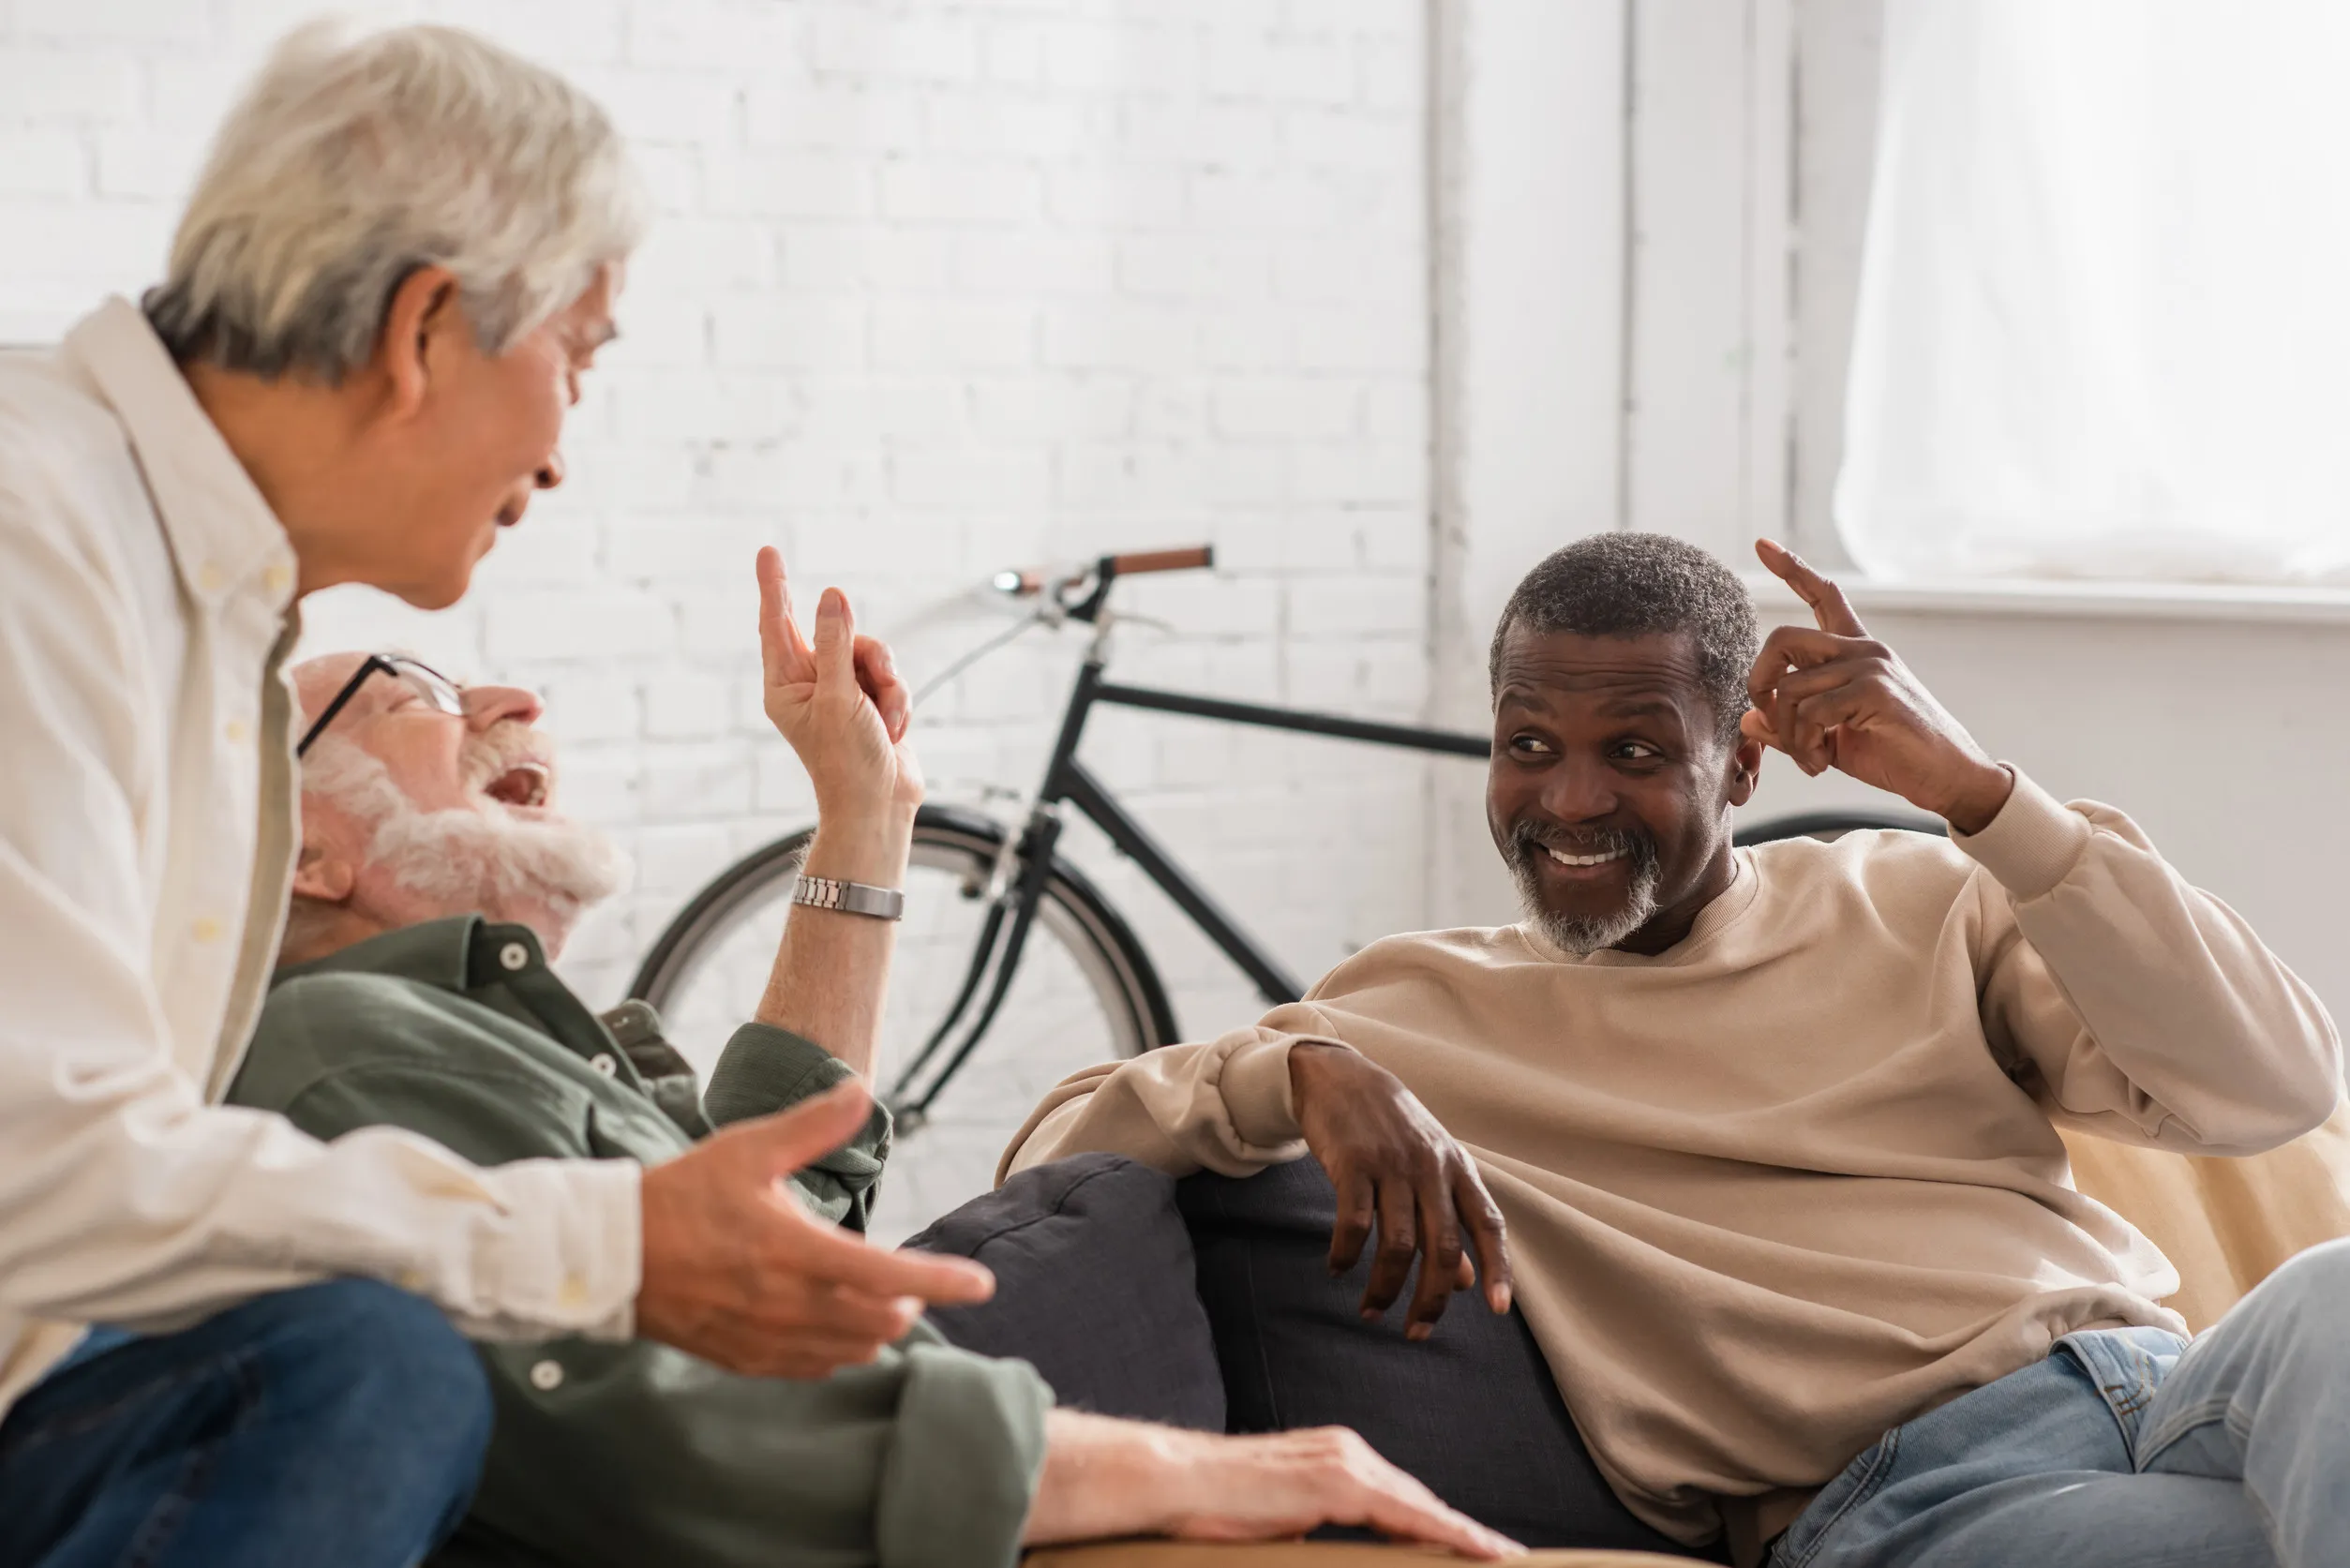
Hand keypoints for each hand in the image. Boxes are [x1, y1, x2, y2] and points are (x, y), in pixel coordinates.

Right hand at [635, 1080, 992, 1377]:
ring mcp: (764, 1339)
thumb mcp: (748, 1148)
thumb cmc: (681, 1195)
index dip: (942, 1282)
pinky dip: (839, 1349)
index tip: (982, 1285)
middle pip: (879, 1321)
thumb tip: (862, 1089)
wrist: (609, 1254)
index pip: (888, 1275)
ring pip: (850, 1349)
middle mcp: (785, 1303)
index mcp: (792, 1250)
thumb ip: (812, 1125)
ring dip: (876, 1327)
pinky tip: (835, 1326)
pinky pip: (812, 1367)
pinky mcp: (744, 1359)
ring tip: (877, 1299)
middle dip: (908, 1301)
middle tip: (909, 1280)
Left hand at [756, 546, 922, 818]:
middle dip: (855, 645)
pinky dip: (898, 701)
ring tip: (884, 721)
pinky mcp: (871, 701)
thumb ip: (837, 644)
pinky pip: (890, 677)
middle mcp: (812, 684)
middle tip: (845, 613)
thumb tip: (831, 599)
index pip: (777, 624)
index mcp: (787, 686)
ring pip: (872, 653)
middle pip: (834, 634)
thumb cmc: (848, 761)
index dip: (774, 586)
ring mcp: (843, 692)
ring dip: (887, 684)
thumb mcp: (840, 697)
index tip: (768, 552)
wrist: (880, 804)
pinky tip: (893, 730)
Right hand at [1023, 1411, 1522, 1558]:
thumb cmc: (1217, 1506)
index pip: (1401, 1498)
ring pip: (1421, 1507)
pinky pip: (1408, 1514)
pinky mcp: (1339, 1483)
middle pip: (1419, 1502)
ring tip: (1503, 1560)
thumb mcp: (1281, 1519)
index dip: (1442, 1525)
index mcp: (1335, 1457)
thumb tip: (1338, 1548)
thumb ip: (1315, 1526)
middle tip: (1506, 1559)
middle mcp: (1348, 1450)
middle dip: (1462, 1534)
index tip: (1479, 1548)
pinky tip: (1477, 1551)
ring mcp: (1345, 1462)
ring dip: (1466, 1537)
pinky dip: (1448, 1533)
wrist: (1176, 1481)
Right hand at [1288, 1042, 1510, 1338]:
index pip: (1488, 1223)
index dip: (1498, 1267)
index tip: (1499, 1310)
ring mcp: (1392, 1165)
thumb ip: (1450, 1220)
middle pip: (1442, 1246)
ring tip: (1370, 1311)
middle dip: (1430, 1298)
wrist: (1340, 1075)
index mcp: (1457, 1168)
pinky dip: (1346, 1254)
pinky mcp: (1353, 1163)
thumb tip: (1465, 1282)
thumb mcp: (1430, 1165)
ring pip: (1397, 1243)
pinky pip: (1354, 1223)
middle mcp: (1431, 1168)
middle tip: (1415, 1333)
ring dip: (1383, 1287)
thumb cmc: (1391, 1127)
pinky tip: (1336, 1269)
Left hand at [1743, 539, 2013, 833]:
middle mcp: (1863, 649)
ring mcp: (1870, 666)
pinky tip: (1820, 763)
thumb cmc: (1892, 755)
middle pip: (1782, 638)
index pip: (1823, 596)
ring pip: (1791, 689)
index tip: (1762, 543)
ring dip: (1788, 735)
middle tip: (1769, 720)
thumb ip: (1791, 725)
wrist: (1947, 778)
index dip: (1792, 569)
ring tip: (1810, 759)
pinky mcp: (1874, 690)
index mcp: (1855, 651)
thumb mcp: (1829, 739)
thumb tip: (1749, 719)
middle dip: (1759, 681)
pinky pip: (1809, 712)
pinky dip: (1803, 746)